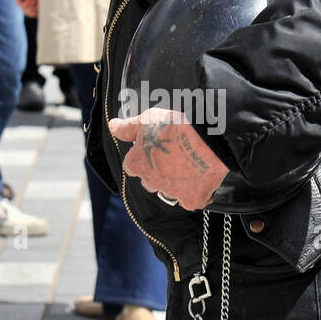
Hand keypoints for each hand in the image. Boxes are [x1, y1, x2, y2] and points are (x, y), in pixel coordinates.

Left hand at [108, 107, 228, 211]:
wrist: (208, 137)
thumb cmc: (176, 125)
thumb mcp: (147, 119)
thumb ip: (127, 127)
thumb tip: (112, 127)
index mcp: (137, 164)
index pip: (132, 166)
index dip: (143, 158)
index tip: (155, 149)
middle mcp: (150, 182)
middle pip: (150, 182)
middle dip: (159, 173)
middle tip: (175, 156)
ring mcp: (172, 192)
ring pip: (170, 192)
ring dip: (176, 183)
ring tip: (191, 165)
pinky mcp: (192, 199)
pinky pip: (192, 200)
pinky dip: (197, 193)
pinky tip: (204, 180)